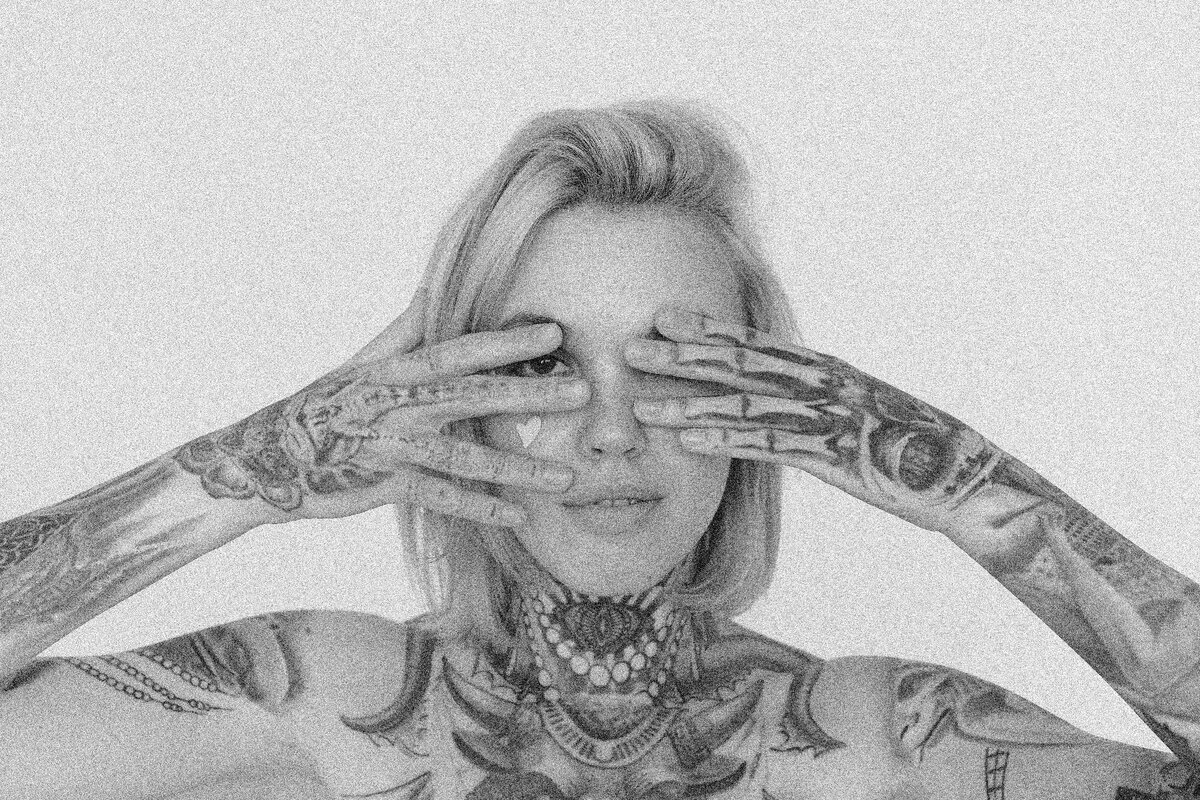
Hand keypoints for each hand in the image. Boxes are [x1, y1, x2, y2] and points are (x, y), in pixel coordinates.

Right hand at [174, 286, 589, 526]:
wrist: (269, 457)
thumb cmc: (328, 404)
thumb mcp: (364, 360)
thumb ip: (407, 328)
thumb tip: (437, 286)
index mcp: (395, 368)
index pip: (459, 349)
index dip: (506, 340)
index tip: (553, 333)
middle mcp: (397, 404)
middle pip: (472, 396)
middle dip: (529, 392)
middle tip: (583, 391)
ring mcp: (391, 446)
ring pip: (464, 455)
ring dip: (518, 467)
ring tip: (567, 477)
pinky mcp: (384, 486)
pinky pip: (440, 499)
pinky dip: (479, 508)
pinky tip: (519, 517)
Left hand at [625, 308, 1001, 532]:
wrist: (958, 476)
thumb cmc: (902, 447)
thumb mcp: (850, 414)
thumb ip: (811, 402)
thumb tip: (773, 400)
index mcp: (821, 368)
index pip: (753, 342)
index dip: (705, 328)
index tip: (659, 315)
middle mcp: (819, 383)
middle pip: (738, 364)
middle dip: (681, 356)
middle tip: (629, 346)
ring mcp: (825, 416)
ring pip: (744, 404)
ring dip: (689, 401)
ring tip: (640, 402)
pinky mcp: (831, 455)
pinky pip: (770, 445)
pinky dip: (726, 440)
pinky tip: (687, 440)